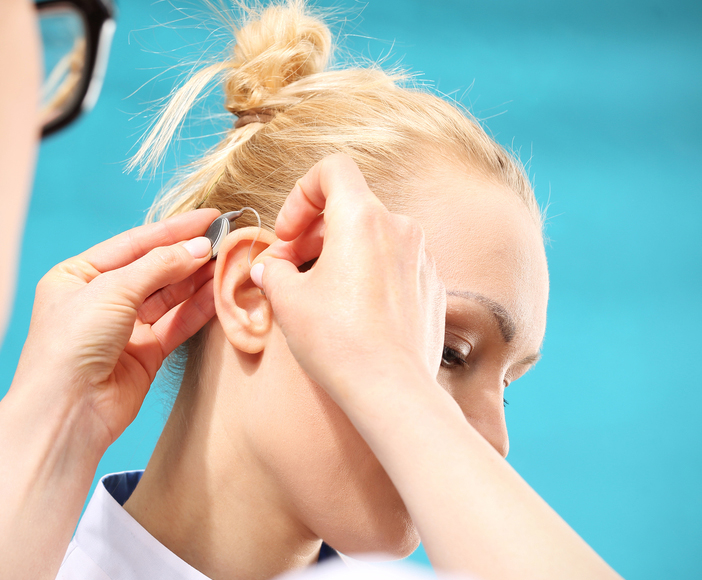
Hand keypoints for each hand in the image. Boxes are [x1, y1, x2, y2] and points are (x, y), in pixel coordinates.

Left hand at [10, 208, 219, 451]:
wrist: (67, 411)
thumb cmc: (71, 344)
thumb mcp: (112, 291)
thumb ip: (159, 266)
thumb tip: (199, 247)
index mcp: (77, 276)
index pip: (133, 244)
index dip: (172, 230)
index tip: (210, 217)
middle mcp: (100, 300)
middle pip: (153, 268)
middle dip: (188, 254)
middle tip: (227, 239)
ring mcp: (124, 328)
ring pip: (168, 296)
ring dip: (198, 279)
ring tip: (229, 261)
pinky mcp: (145, 354)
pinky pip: (176, 324)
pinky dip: (198, 308)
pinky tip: (220, 292)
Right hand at [251, 154, 445, 403]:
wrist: (390, 389)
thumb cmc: (337, 340)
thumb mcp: (288, 300)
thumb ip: (273, 270)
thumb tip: (270, 267)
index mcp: (362, 218)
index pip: (333, 169)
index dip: (301, 195)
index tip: (289, 234)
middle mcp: (399, 228)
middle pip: (351, 207)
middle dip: (314, 233)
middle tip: (289, 270)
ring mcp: (421, 258)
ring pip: (373, 238)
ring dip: (341, 255)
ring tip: (317, 293)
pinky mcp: (432, 287)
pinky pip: (394, 266)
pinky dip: (369, 276)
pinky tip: (351, 313)